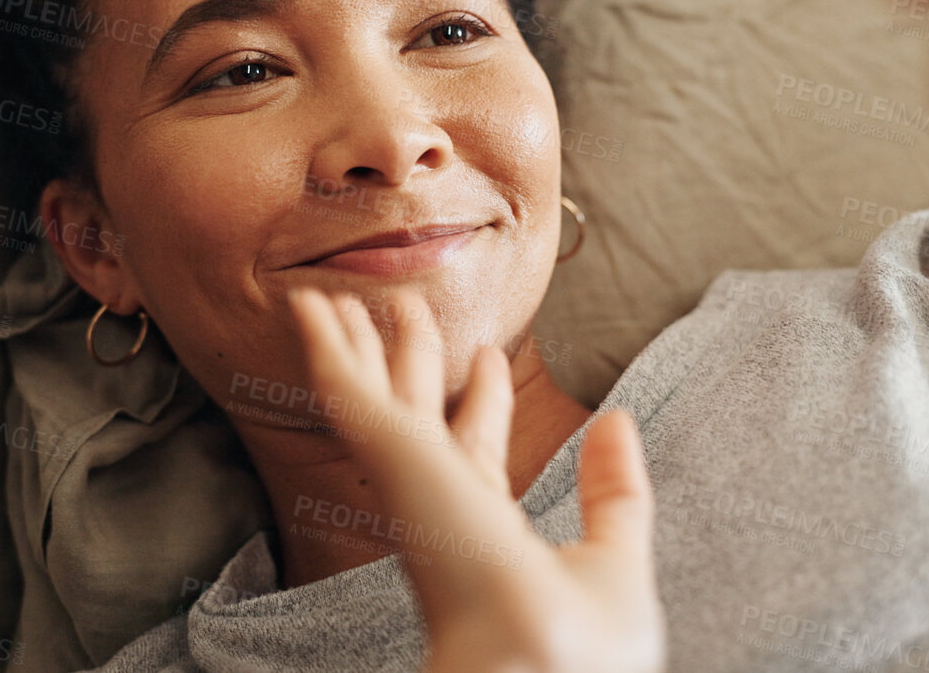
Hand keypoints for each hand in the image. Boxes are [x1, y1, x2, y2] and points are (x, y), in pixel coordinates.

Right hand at [287, 285, 665, 672]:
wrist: (542, 669)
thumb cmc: (586, 650)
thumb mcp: (611, 555)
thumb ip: (612, 492)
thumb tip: (616, 420)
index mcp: (486, 535)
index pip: (477, 454)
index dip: (481, 401)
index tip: (488, 358)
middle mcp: (441, 509)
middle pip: (414, 419)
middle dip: (408, 364)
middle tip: (404, 305)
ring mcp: (414, 488)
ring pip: (373, 402)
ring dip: (355, 346)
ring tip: (337, 294)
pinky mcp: (396, 467)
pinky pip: (349, 400)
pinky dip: (328, 352)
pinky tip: (311, 310)